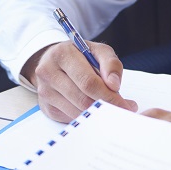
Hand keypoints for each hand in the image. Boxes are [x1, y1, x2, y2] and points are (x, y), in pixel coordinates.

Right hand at [22, 41, 138, 120]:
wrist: (54, 60)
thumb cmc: (79, 56)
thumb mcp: (97, 51)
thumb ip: (110, 63)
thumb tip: (114, 85)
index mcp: (62, 54)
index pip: (88, 81)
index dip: (109, 95)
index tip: (125, 104)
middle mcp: (48, 72)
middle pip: (82, 99)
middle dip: (106, 106)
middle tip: (122, 109)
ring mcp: (45, 91)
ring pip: (77, 111)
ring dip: (97, 113)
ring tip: (111, 108)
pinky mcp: (46, 106)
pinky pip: (71, 118)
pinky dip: (86, 116)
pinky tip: (94, 110)